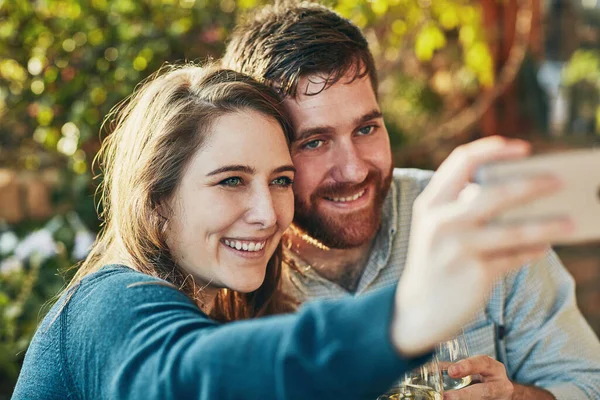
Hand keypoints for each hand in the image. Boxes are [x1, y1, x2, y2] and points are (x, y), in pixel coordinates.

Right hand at [391, 137, 572, 355]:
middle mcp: (441, 222)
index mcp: (430, 202)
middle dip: (532, 185)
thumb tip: (519, 191)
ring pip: (513, 231)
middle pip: (494, 193)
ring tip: (571, 222)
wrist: (416, 310)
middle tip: (559, 182)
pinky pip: (514, 258)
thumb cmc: (435, 259)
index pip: (462, 161)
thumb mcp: (435, 226)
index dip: (494, 150)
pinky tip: (544, 247)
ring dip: (547, 225)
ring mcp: (457, 249)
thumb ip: (462, 205)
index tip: (524, 148)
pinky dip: (533, 251)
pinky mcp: (474, 274)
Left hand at [444, 355, 512, 399]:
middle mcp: (500, 384)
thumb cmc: (485, 377)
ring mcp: (499, 398)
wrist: (502, 393)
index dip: (468, 366)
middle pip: (486, 391)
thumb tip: (431, 368)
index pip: (483, 363)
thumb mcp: (475, 368)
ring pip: (483, 399)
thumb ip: (457, 368)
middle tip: (446, 396)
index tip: (451, 371)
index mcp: (494, 368)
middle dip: (466, 395)